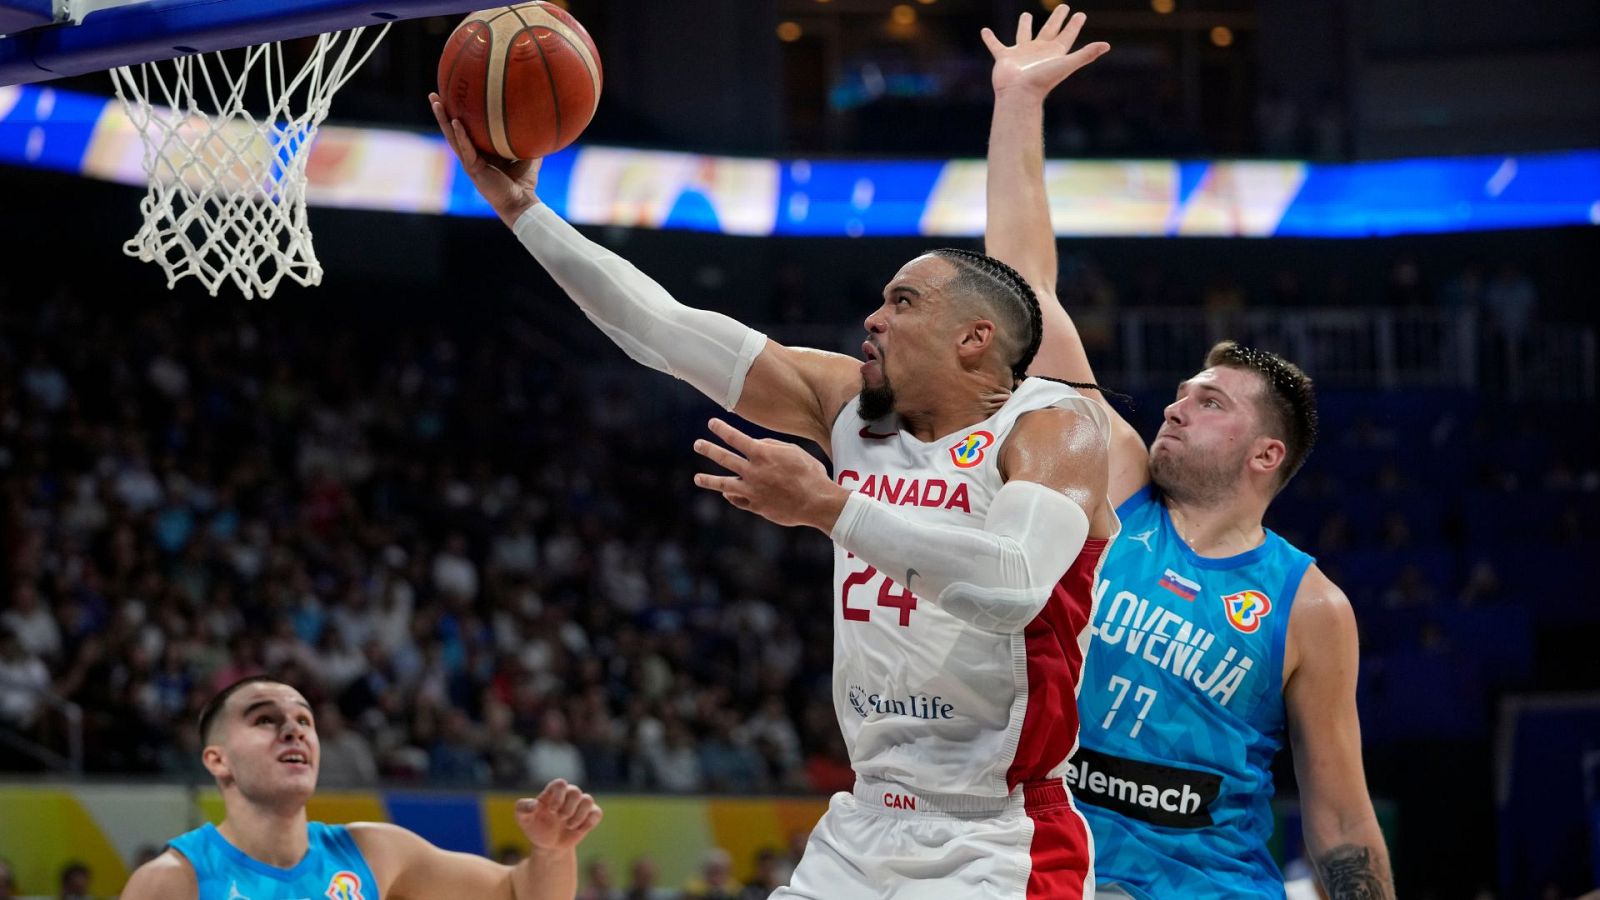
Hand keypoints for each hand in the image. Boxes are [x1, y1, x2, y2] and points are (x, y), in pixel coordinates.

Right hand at [429, 92, 541, 227]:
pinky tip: (454, 122)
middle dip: (442, 112)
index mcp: (480, 151)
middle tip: (433, 94)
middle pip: (452, 129)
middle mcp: (472, 155)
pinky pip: (465, 149)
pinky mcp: (473, 169)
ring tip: (436, 101)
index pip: (465, 129)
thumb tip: (540, 117)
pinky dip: (460, 135)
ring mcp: (470, 162)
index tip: (451, 95)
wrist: (521, 203)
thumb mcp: (527, 153)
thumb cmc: (524, 182)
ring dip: (443, 119)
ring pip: (452, 137)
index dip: (457, 114)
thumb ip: (529, 137)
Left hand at [515, 779, 602, 851]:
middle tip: (560, 819)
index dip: (558, 797)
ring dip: (579, 816)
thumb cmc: (534, 827)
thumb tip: (534, 805)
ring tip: (569, 826)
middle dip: (568, 808)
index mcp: (552, 793)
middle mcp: (567, 796)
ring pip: (588, 800)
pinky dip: (589, 822)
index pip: (560, 784)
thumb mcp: (523, 819)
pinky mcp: (589, 817)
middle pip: (575, 792)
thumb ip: (523, 808)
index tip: (551, 810)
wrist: (547, 845)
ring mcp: (579, 806)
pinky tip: (578, 830)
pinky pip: (597, 813)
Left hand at [693, 418, 846, 530]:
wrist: (816, 502)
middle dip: (709, 449)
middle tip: (697, 444)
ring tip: (697, 478)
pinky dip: (731, 496)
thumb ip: (771, 446)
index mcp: (763, 454)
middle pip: (724, 458)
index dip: (722, 429)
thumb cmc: (809, 474)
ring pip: (723, 484)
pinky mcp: (756, 506)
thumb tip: (755, 445)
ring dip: (708, 480)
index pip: (735, 438)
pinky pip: (738, 501)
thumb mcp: (793, 451)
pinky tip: (727, 493)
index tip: (712, 424)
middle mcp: (753, 471)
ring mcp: (752, 491)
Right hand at [982, 6, 1108, 101]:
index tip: (1080, 14)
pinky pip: (996, 45)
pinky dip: (990, 38)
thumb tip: (1107, 45)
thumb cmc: (1042, 80)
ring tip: (1026, 15)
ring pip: (1024, 34)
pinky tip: (985, 31)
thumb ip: (1086, 54)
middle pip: (1050, 30)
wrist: (1018, 94)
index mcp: (1054, 52)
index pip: (1068, 35)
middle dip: (1057, 18)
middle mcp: (1039, 51)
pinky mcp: (1005, 57)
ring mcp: (1021, 54)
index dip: (1075, 24)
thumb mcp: (1066, 64)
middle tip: (1063, 6)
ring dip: (1024, 25)